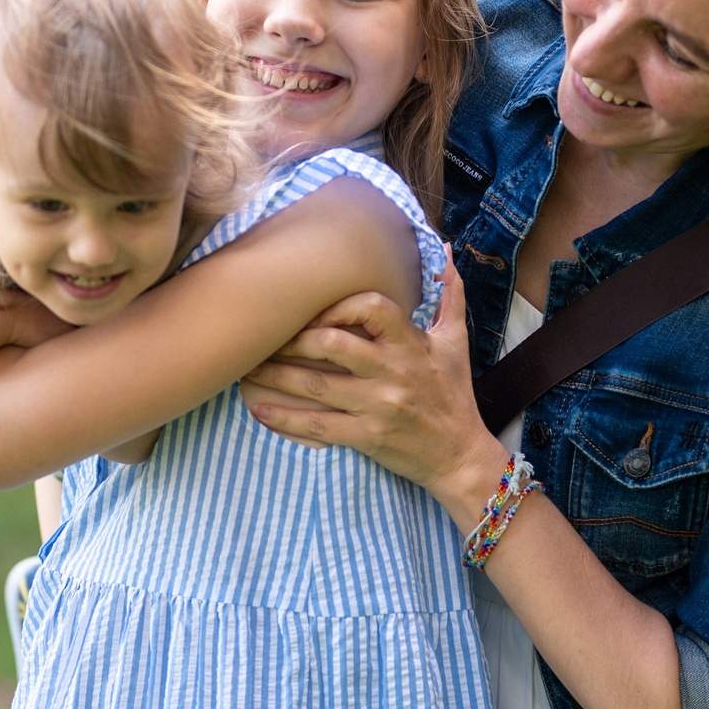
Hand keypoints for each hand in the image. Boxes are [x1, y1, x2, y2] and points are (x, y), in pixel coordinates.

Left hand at [239, 262, 503, 515]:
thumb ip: (451, 296)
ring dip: (276, 376)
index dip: (337, 306)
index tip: (314, 314)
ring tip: (248, 368)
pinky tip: (260, 410)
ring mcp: (379, 406)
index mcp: (412, 344)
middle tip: (266, 338)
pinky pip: (319, 425)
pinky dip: (286, 419)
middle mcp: (394, 371)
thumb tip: (445, 251)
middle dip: (294, 340)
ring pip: (317, 385)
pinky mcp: (368, 437)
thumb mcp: (456, 343)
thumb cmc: (454, 396)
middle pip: (333, 344)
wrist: (460, 457)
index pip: (371, 308)